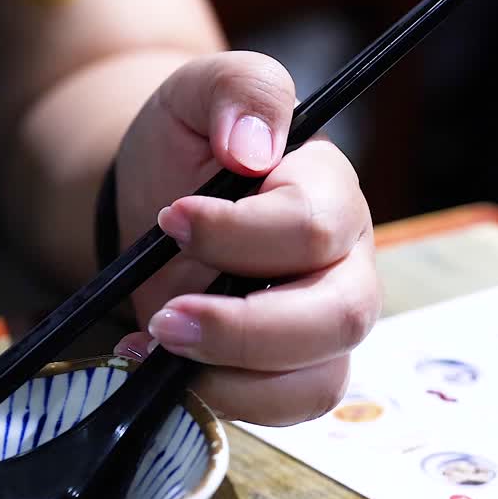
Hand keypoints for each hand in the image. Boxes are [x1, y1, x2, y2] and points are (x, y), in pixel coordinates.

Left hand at [110, 51, 380, 425]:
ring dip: (233, 377)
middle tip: (164, 317)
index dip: (238, 234)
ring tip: (157, 343)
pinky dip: (223, 401)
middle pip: (338, 316)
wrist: (154, 202)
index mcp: (328, 189)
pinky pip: (285, 408)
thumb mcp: (197, 94)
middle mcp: (343, 262)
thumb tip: (255, 144)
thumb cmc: (186, 148)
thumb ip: (237, 90)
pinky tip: (163, 370)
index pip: (311, 227)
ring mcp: (321, 323)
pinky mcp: (289, 369)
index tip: (170, 219)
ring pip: (320, 379)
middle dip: (243, 329)